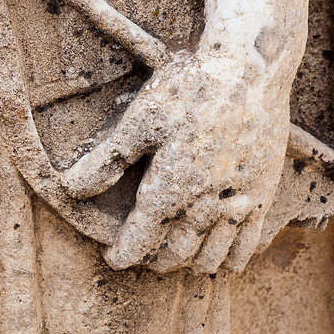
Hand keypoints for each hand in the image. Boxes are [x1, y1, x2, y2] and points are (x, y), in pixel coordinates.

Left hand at [62, 48, 290, 272]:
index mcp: (167, 191)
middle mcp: (202, 207)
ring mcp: (237, 204)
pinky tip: (223, 259)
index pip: (138, 242)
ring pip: (210, 256)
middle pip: (174, 254)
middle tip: (145, 255)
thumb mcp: (141, 118)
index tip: (113, 257)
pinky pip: (248, 244)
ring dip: (190, 262)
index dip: (122, 255)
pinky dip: (232, 258)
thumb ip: (107, 159)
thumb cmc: (192, 89)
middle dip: (155, 260)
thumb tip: (69, 189)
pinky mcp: (264, 194)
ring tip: (179, 257)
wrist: (252, 71)